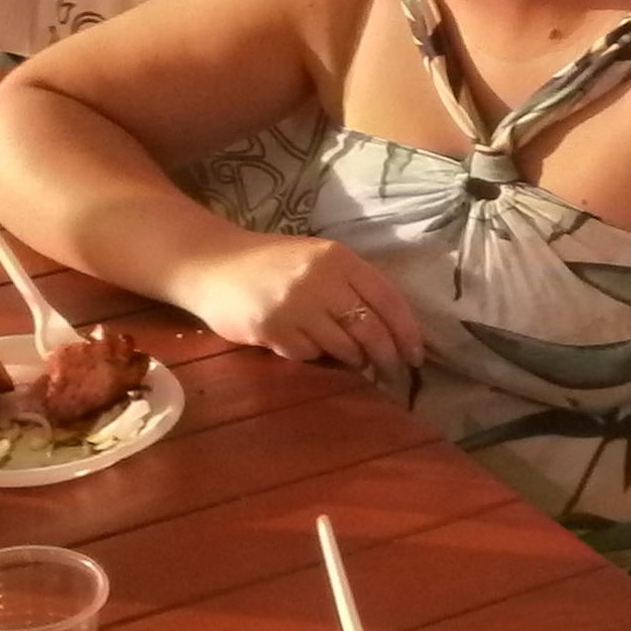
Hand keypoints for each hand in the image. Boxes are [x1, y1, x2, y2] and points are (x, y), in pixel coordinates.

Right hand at [174, 234, 422, 374]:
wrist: (213, 265)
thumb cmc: (271, 263)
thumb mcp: (316, 260)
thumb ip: (351, 284)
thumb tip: (392, 326)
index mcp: (338, 258)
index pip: (387, 297)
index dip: (407, 330)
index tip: (417, 354)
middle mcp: (321, 279)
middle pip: (370, 328)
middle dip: (387, 356)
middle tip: (392, 372)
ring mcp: (296, 305)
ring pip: (343, 347)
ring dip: (353, 360)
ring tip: (354, 363)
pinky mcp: (272, 329)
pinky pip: (308, 355)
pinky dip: (314, 357)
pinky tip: (307, 348)